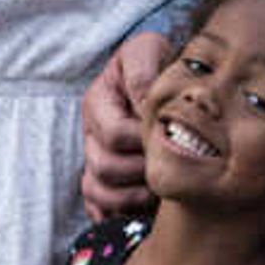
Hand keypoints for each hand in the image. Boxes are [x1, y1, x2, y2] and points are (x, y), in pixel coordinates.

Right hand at [78, 31, 171, 217]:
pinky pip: (96, 209)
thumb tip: (144, 108)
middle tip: (173, 168)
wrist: (161, 72)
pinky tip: (143, 210)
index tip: (173, 136)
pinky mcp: (102, 181)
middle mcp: (91, 134)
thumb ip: (143, 71)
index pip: (116, 135)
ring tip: (162, 189)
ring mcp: (94, 158)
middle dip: (143, 171)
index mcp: (97, 103)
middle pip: (105, 168)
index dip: (145, 141)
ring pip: (99, 192)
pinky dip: (118, 214)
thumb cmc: (157, 60)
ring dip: (133, 196)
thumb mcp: (148, 50)